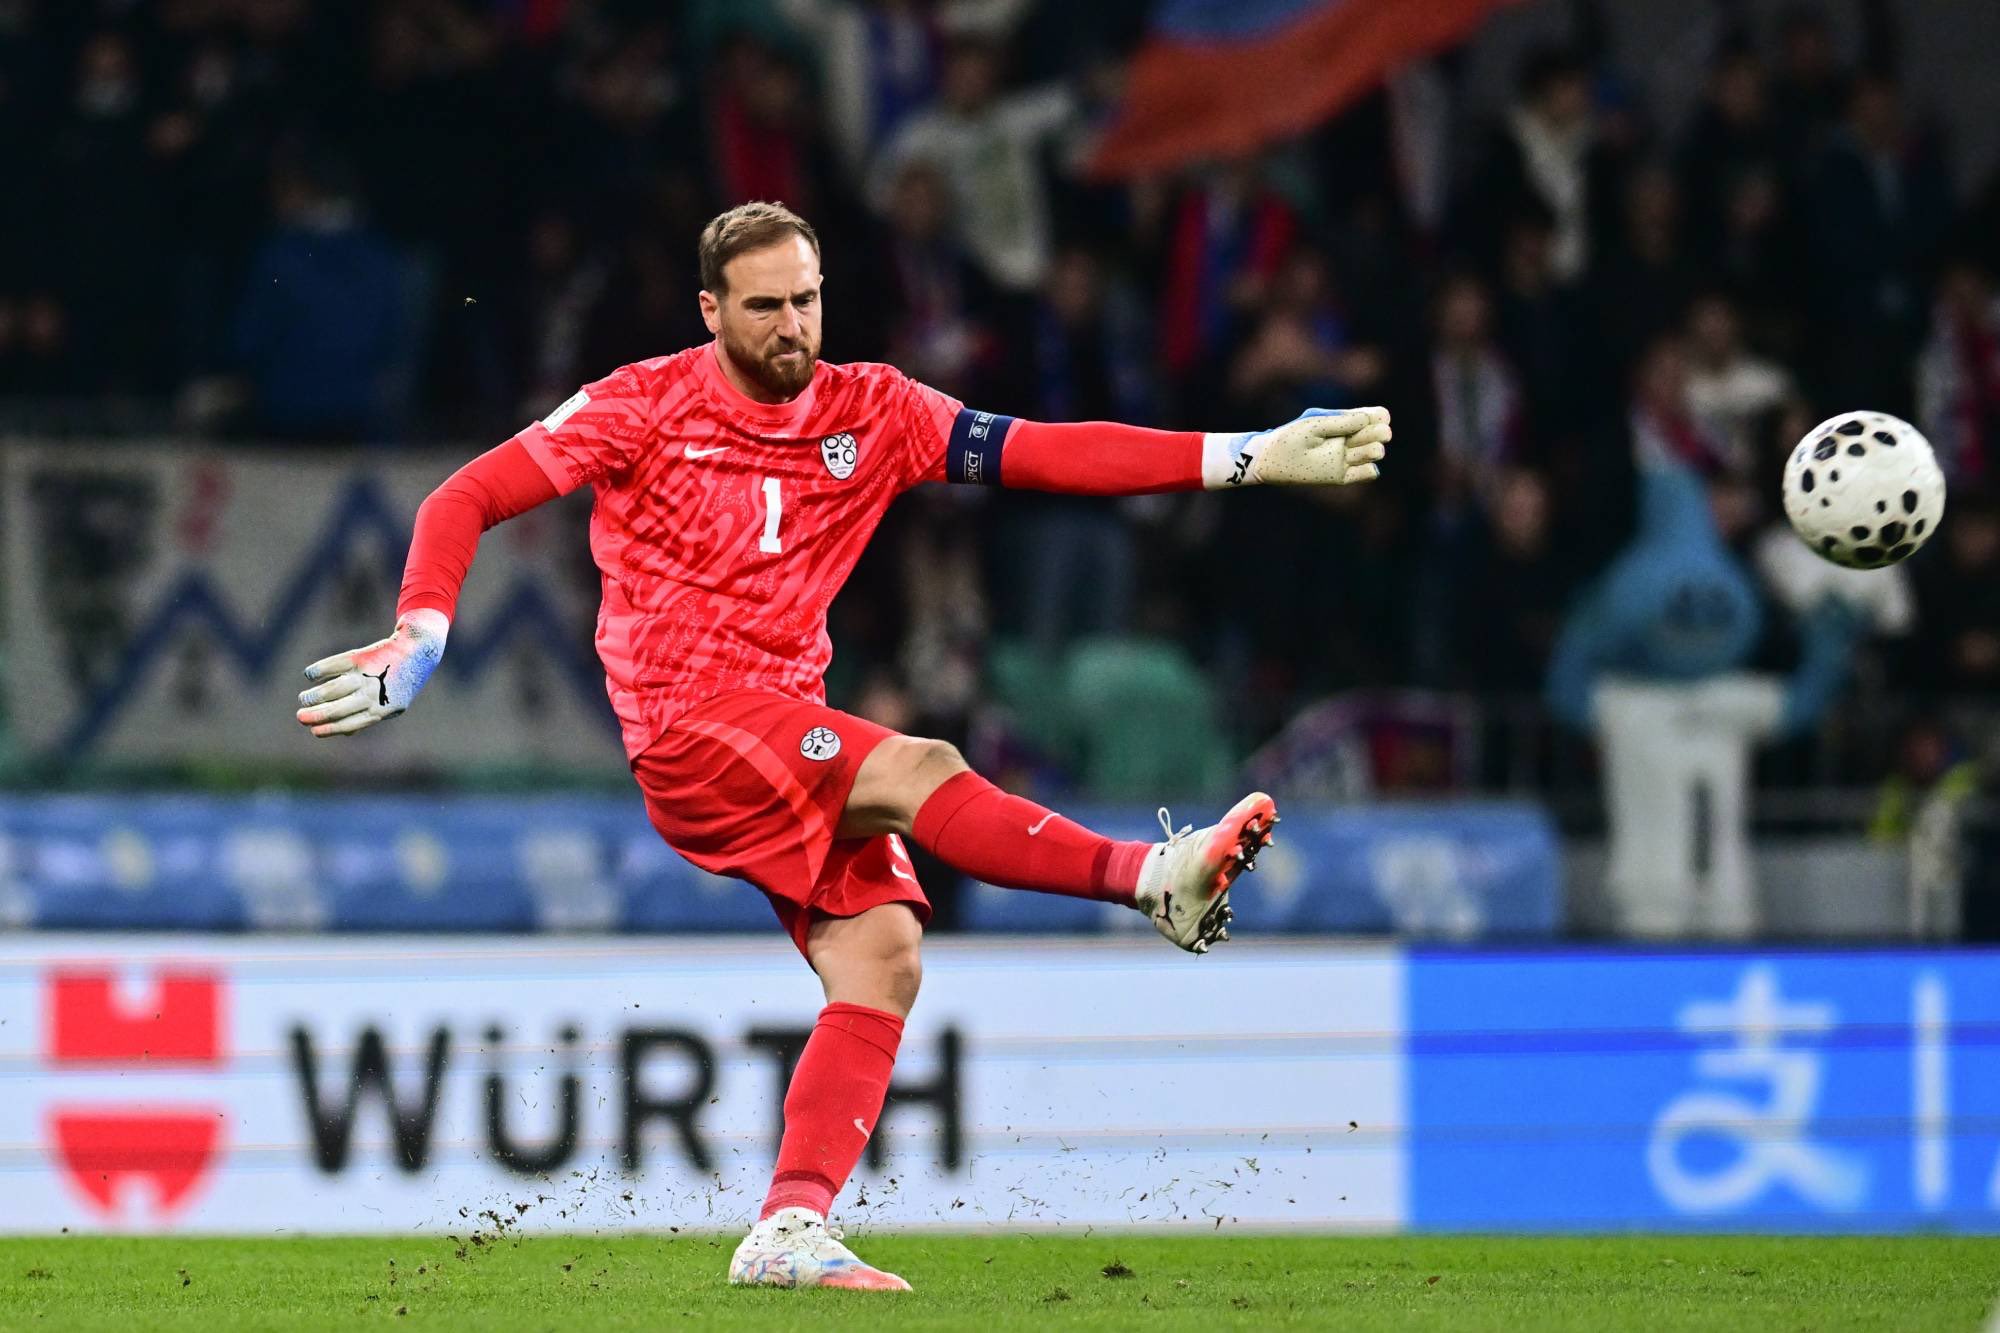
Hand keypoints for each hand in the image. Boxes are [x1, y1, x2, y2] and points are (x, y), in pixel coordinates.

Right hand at [294, 609, 447, 737]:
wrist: (417, 651)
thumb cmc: (401, 682)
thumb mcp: (392, 704)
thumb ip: (370, 716)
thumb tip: (345, 733)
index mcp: (382, 709)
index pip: (351, 723)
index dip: (330, 729)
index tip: (313, 731)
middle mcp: (373, 693)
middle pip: (338, 708)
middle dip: (316, 714)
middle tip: (300, 716)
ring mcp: (366, 675)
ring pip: (334, 689)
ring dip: (314, 696)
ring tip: (304, 698)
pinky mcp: (360, 657)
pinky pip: (333, 665)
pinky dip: (318, 671)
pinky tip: (310, 675)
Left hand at [1204, 406, 1390, 488]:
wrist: (1270, 461)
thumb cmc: (1289, 438)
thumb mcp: (1315, 425)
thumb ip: (1342, 422)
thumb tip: (1371, 418)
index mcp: (1343, 422)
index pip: (1374, 416)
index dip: (1379, 417)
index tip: (1377, 419)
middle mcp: (1347, 439)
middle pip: (1379, 434)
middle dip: (1379, 433)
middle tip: (1368, 435)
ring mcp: (1345, 458)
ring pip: (1375, 452)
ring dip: (1373, 450)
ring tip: (1358, 450)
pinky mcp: (1340, 476)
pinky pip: (1367, 474)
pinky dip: (1370, 470)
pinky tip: (1362, 465)